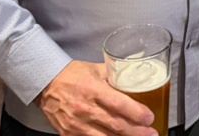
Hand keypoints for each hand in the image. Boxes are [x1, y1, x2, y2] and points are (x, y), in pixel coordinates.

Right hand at [37, 60, 157, 135]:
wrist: (46, 84)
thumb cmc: (71, 74)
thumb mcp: (94, 69)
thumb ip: (113, 74)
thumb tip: (133, 75)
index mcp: (92, 89)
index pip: (118, 103)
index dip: (136, 112)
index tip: (149, 116)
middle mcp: (85, 108)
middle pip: (115, 124)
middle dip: (137, 131)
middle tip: (152, 133)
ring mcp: (76, 125)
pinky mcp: (69, 135)